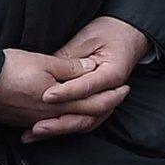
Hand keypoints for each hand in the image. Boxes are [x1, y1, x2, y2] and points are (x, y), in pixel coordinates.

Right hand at [0, 49, 110, 133]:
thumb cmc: (10, 69)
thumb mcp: (44, 61)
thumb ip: (69, 68)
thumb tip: (91, 69)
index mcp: (60, 102)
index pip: (94, 103)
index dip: (112, 96)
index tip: (125, 88)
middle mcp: (51, 117)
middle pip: (84, 117)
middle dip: (104, 108)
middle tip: (116, 99)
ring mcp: (36, 121)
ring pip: (68, 123)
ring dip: (84, 116)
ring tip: (93, 108)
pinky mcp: (23, 122)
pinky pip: (50, 126)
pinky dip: (63, 122)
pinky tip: (61, 118)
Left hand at [25, 16, 150, 141]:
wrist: (128, 35)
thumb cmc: (109, 32)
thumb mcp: (88, 38)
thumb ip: (70, 57)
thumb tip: (48, 71)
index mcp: (112, 73)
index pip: (87, 87)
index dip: (66, 93)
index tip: (46, 96)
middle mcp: (112, 92)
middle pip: (87, 114)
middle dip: (60, 122)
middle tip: (36, 126)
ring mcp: (107, 101)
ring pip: (85, 122)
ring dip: (60, 129)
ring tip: (35, 133)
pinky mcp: (98, 104)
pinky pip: (83, 121)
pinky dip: (65, 127)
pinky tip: (44, 132)